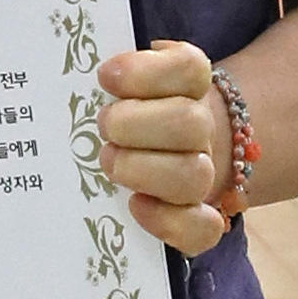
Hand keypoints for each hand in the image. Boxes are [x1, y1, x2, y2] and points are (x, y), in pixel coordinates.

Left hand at [97, 38, 235, 256]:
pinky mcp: (197, 221)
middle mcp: (201, 130)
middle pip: (190, 123)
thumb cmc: (125, 113)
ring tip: (109, 160)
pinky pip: (202, 230)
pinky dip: (167, 220)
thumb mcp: (118, 85)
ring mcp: (201, 176)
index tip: (106, 77)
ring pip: (193, 176)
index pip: (189, 69)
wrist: (156, 154)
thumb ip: (114, 74)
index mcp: (187, 86)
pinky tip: (136, 206)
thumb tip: (95, 69)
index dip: (147, 72)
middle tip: (104, 126)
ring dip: (144, 170)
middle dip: (136, 124)